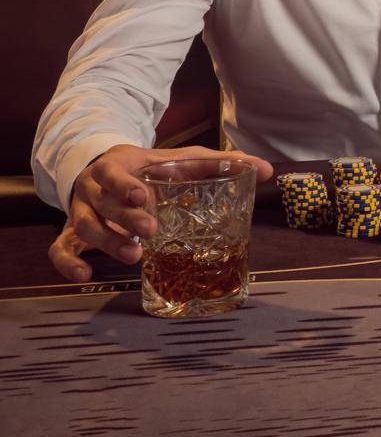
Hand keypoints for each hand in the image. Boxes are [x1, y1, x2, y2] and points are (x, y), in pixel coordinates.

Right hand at [49, 144, 273, 282]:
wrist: (100, 167)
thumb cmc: (146, 168)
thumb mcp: (176, 160)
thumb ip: (218, 163)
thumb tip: (265, 169)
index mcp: (117, 167)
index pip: (113, 174)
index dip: (124, 185)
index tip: (144, 195)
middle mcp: (93, 189)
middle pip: (101, 205)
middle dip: (124, 219)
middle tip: (150, 231)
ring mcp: (79, 211)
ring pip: (82, 228)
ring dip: (106, 242)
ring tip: (134, 256)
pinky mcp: (70, 233)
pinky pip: (59, 250)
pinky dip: (67, 263)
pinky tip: (85, 275)